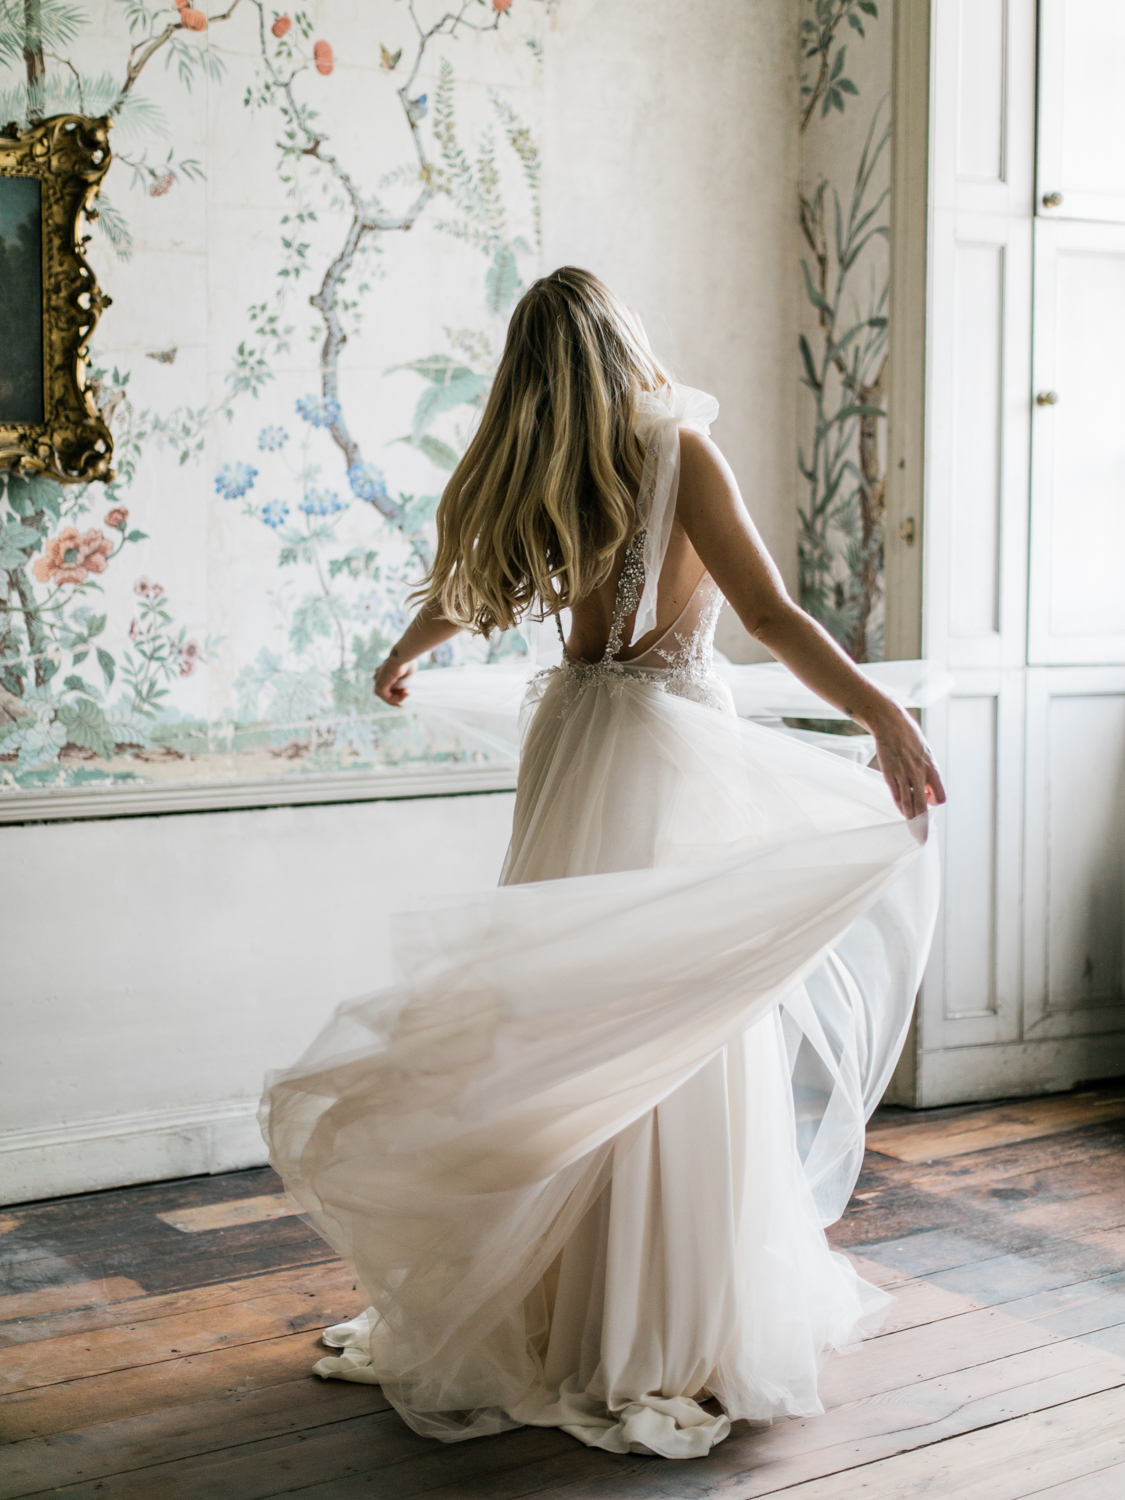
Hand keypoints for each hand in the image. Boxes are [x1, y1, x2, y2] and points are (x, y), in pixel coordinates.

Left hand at [374, 653, 414, 705]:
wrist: (402, 655)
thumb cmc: (407, 662)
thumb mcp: (405, 675)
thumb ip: (402, 683)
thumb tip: (403, 690)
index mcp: (382, 672)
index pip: (386, 687)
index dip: (395, 694)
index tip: (406, 694)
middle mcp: (378, 676)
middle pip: (385, 694)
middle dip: (395, 699)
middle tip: (404, 700)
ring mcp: (378, 681)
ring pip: (386, 697)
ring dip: (397, 699)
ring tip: (407, 693)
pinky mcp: (380, 686)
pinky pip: (387, 698)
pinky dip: (397, 698)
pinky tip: (405, 693)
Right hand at [868, 704, 945, 819]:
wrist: (891, 724)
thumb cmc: (910, 737)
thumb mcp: (926, 753)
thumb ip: (928, 771)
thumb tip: (927, 788)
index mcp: (931, 768)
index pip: (939, 796)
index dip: (935, 802)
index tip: (929, 801)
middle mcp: (918, 774)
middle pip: (922, 806)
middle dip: (923, 824)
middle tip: (923, 838)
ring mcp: (903, 776)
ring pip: (908, 804)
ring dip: (911, 819)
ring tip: (913, 830)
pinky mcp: (889, 775)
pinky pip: (896, 796)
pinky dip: (900, 806)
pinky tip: (902, 812)